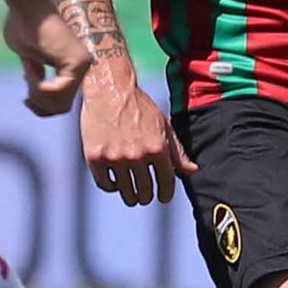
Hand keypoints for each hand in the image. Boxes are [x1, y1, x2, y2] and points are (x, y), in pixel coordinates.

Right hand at [4, 7, 88, 116]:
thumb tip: (39, 94)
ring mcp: (83, 64)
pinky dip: (39, 86)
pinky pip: (57, 90)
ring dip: (38, 95)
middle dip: (40, 105)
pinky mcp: (78, 62)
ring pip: (60, 102)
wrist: (26, 4)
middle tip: (26, 98)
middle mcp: (83, 66)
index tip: (26, 100)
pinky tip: (31, 72)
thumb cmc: (22, 23)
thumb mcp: (29, 58)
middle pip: (62, 107)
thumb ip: (37, 74)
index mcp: (72, 66)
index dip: (42, 106)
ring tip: (28, 77)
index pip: (62, 102)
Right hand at [79, 65, 196, 205]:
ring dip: (131, 196)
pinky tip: (116, 183)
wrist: (109, 89)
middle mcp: (137, 155)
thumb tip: (192, 171)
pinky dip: (112, 187)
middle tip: (145, 196)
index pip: (166, 183)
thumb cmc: (140, 106)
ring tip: (132, 195)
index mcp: (157, 148)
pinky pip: (106, 184)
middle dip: (147, 197)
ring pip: (126, 192)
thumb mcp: (163, 125)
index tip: (163, 197)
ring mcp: (115, 158)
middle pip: (145, 192)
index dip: (166, 194)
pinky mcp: (96, 158)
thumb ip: (177, 151)